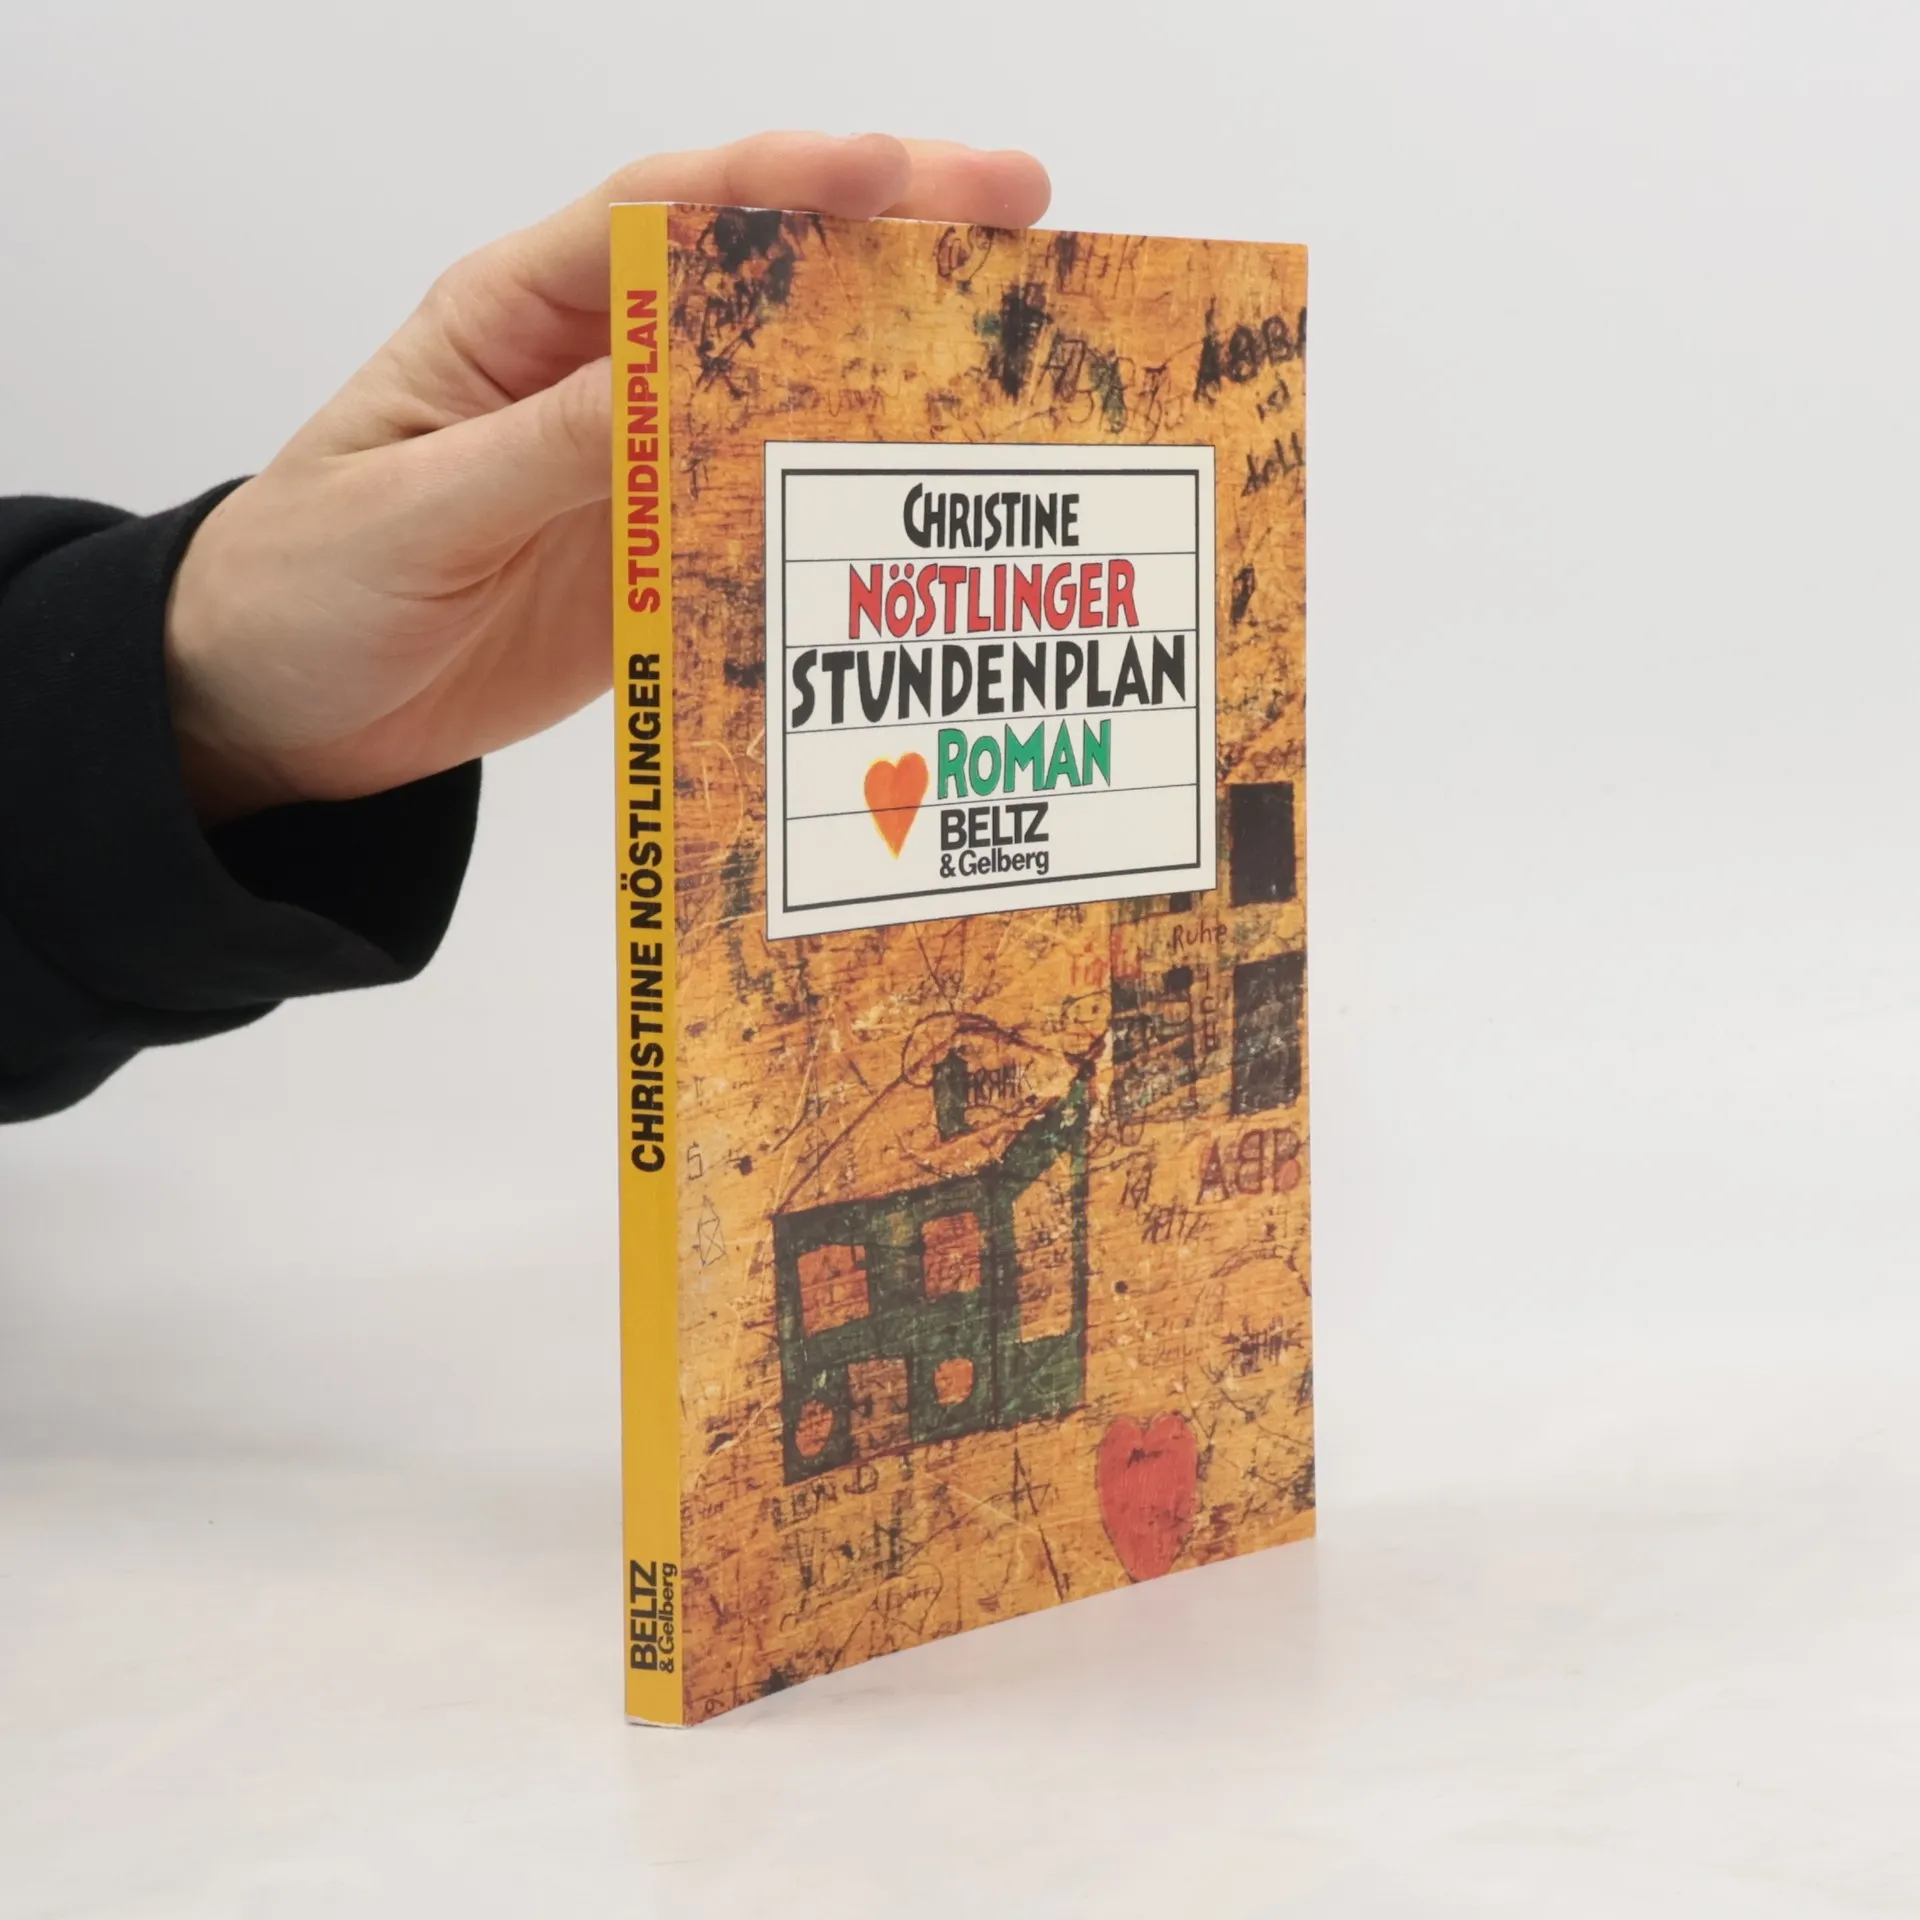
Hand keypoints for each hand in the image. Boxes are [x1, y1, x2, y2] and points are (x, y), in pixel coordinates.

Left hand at [163, 133, 1050, 822]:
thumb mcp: (420, 507)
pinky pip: (765, 522)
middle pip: (754, 286)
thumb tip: (684, 378)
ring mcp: (638, 470)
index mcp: (517, 321)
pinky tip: (925, 509)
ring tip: (1012, 351)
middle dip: (883, 242)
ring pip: (781, 399)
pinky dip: (842, 512)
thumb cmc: (308, 586)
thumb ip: (551, 449)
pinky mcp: (658, 561)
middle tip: (1017, 215)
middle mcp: (595, 375)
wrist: (281, 712)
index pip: (657, 217)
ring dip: (891, 373)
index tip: (889, 169)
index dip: (777, 181)